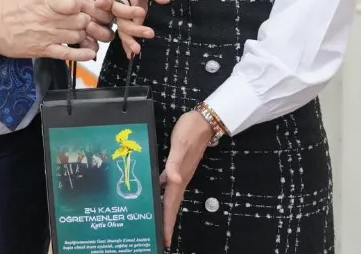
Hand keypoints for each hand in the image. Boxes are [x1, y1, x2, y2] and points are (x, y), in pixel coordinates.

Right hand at [0, 0, 96, 61]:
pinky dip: (81, 54)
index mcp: (47, 1)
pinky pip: (68, 54)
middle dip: (85, 18)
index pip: (75, 2)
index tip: (77, 4)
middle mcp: (50, 20)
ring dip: (82, 33)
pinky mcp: (45, 51)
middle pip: (81, 20)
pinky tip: (90, 52)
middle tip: (81, 17)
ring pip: (78, 36)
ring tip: (79, 30)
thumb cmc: (10, 4)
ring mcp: (49, 37)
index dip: (80, 3)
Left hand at [58, 0, 116, 51]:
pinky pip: (94, 46)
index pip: (122, 4)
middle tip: (83, 4)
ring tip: (87, 25)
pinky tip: (81, 40)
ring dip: (98, 31)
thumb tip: (77, 1)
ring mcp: (99, 27)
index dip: (118, 6)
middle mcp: (107, 14)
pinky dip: (89, 44)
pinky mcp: (88, 38)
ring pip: (107, 35)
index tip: (101, 1)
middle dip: (98, 13)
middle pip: (112, 20)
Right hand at [111, 0, 170, 57]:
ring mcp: (124, 19)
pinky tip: (131, 56)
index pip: (122, 7)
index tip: (142, 12)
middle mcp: (120, 10)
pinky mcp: (129, 25)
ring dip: (130, 42)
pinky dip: (128, 46)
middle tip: (150, 33)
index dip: (130, 12)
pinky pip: (126, 36)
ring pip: (123, 33)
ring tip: (137, 51)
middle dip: (134, 30)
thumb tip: (165, 0)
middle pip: (123, 23)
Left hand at [160, 111, 214, 247]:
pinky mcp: (179, 166)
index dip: (167, 222)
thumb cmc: (190, 130)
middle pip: (171, 205)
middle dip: (166, 222)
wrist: (203, 120)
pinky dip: (163, 194)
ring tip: (158, 224)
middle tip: (161, 239)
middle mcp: (180, 178)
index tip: (165, 240)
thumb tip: (173, 180)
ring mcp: (180, 173)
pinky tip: (156, 194)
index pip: (170, 204)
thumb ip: (174, 162)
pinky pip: (168, 186)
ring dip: (165, 211)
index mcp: (178, 177)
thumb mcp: (179, 144)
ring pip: (171, 197)